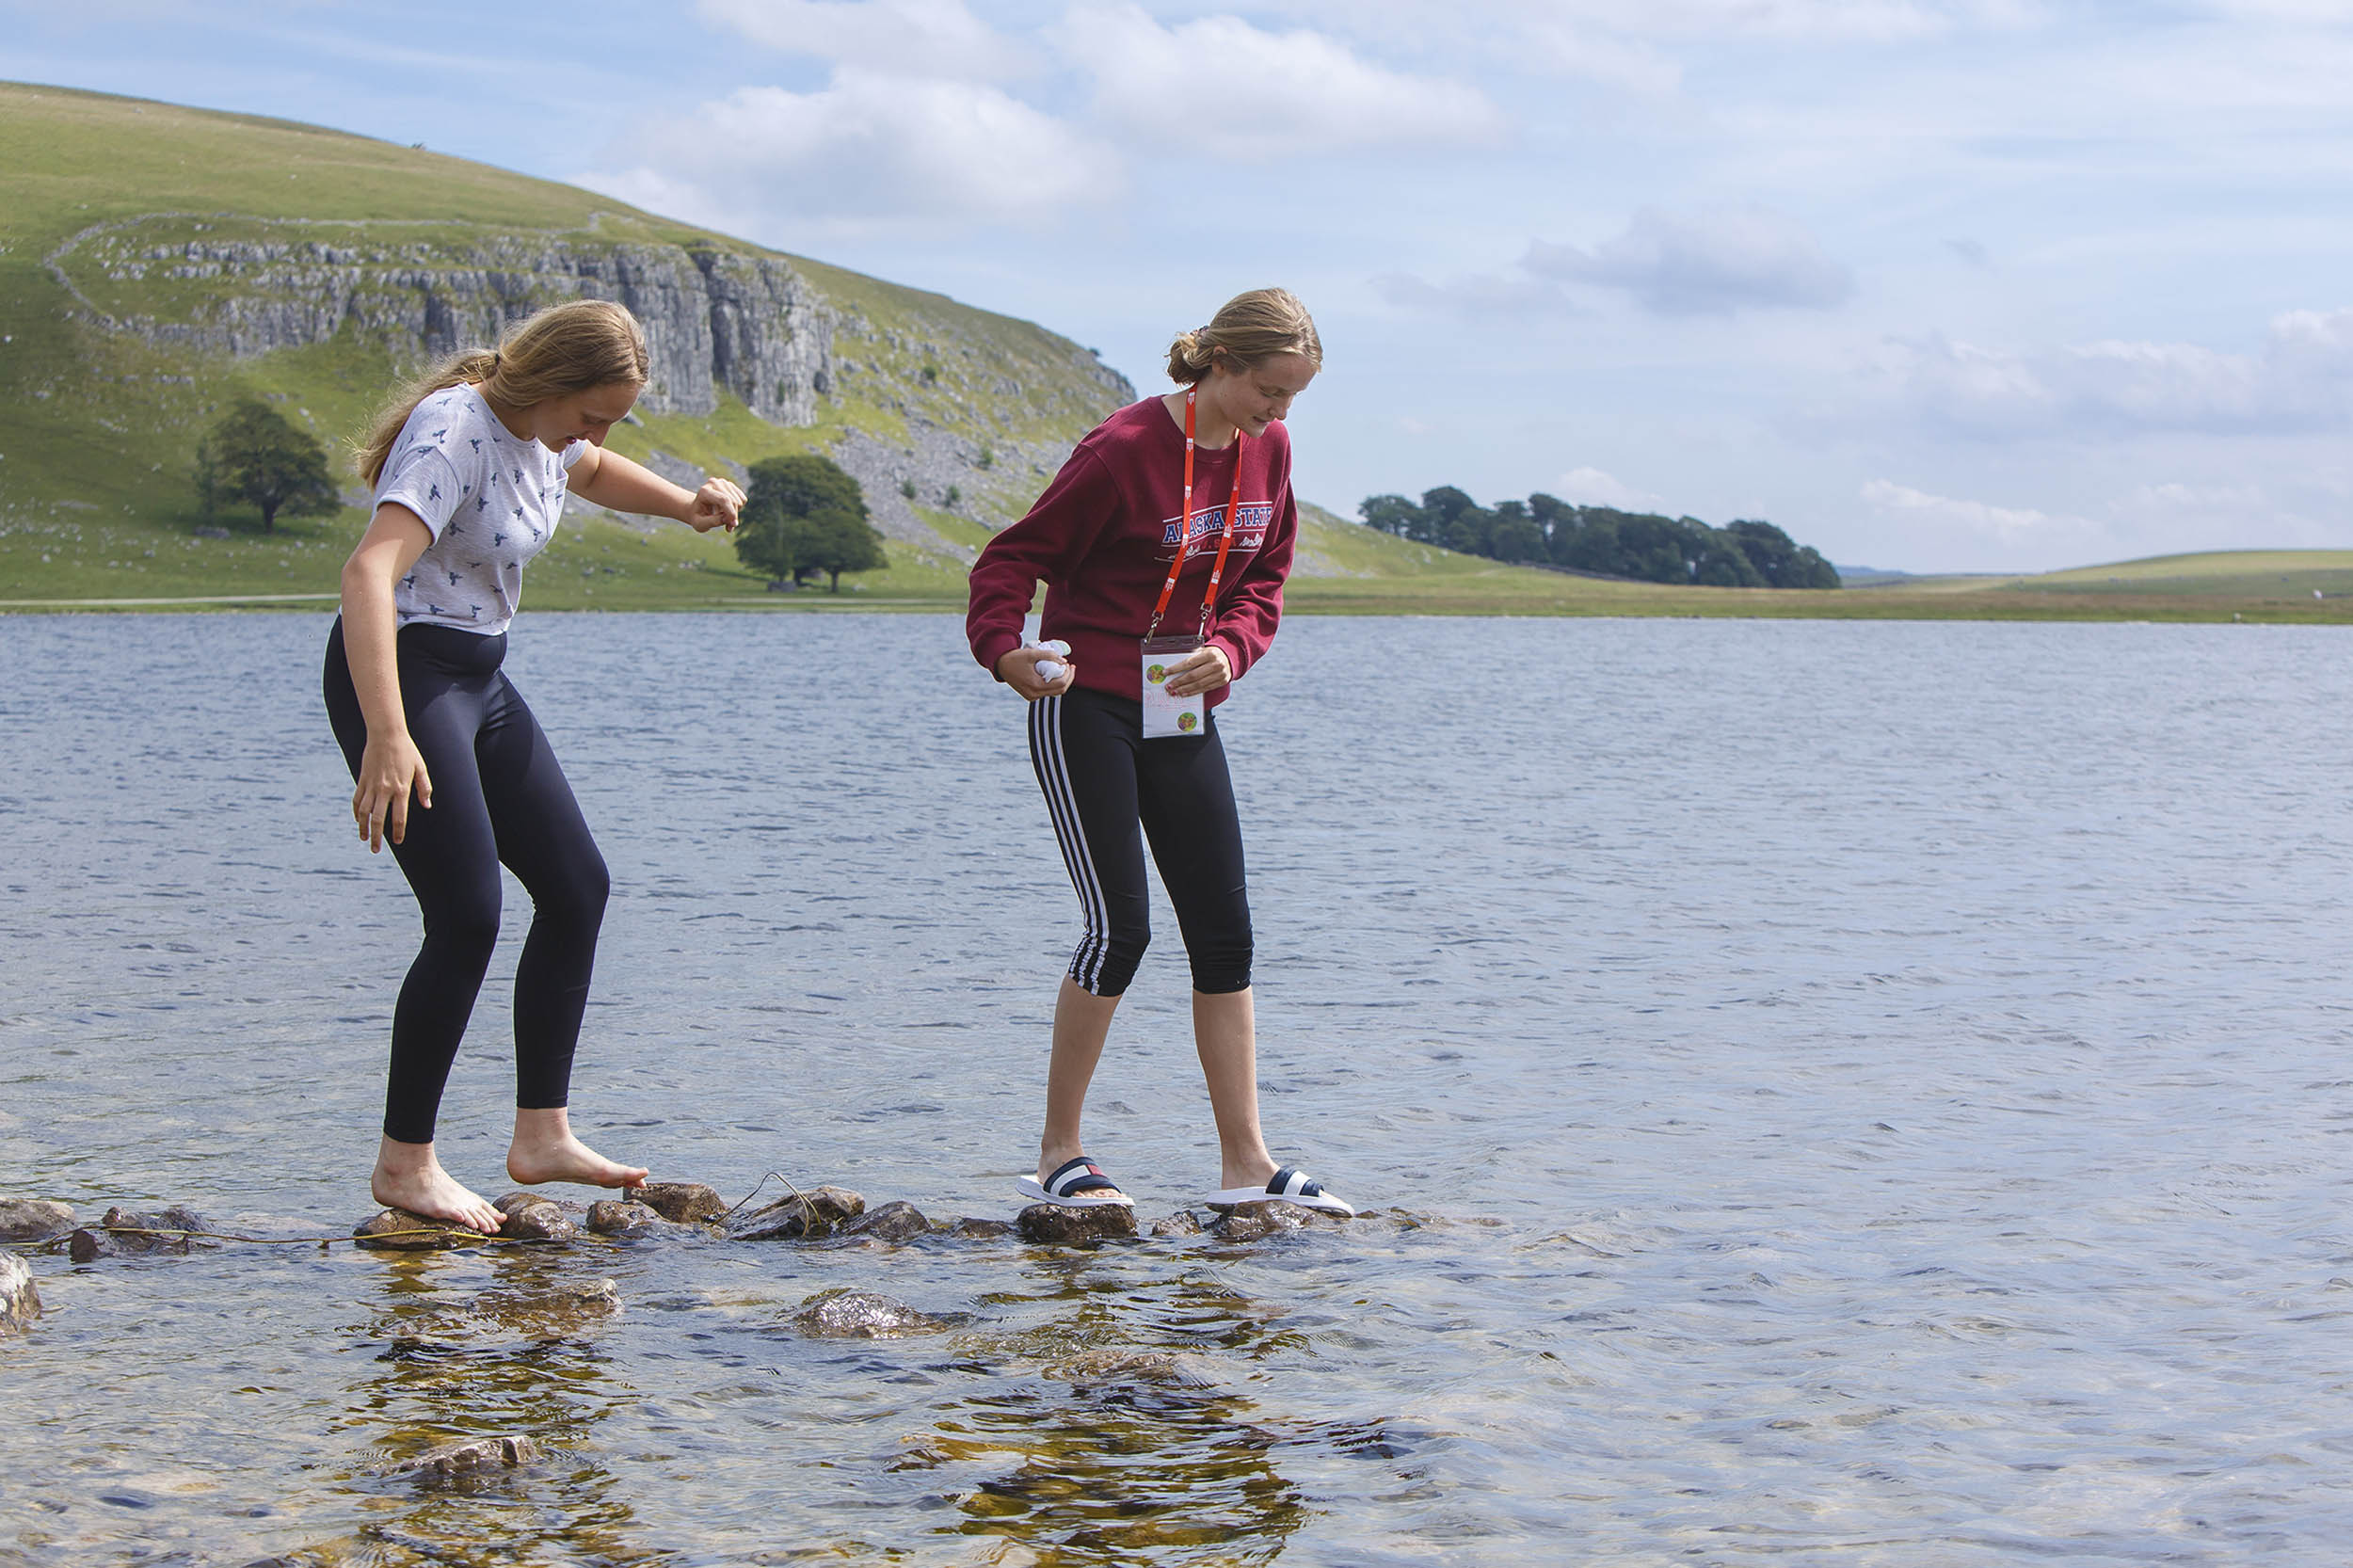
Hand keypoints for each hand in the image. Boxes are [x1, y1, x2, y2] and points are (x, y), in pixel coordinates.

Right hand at [353, 732, 431, 852]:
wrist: (386, 735)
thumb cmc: (407, 751)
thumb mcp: (420, 768)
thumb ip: (424, 788)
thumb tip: (427, 805)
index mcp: (401, 789)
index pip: (399, 817)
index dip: (398, 832)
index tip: (397, 841)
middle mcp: (385, 790)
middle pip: (378, 819)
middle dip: (376, 837)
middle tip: (376, 850)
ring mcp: (371, 785)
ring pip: (363, 812)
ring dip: (363, 827)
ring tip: (364, 839)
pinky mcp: (362, 780)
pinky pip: (356, 799)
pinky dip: (356, 812)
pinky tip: (358, 820)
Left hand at [684, 477, 744, 532]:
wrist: (698, 509)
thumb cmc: (698, 517)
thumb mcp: (701, 524)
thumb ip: (713, 522)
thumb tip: (730, 520)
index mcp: (704, 491)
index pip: (724, 500)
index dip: (731, 513)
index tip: (732, 525)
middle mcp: (714, 483)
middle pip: (733, 502)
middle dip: (732, 517)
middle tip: (726, 526)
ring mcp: (724, 483)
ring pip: (739, 502)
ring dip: (734, 514)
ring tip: (723, 518)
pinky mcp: (731, 486)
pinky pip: (743, 500)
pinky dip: (738, 509)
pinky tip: (727, 511)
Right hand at [996, 646, 1076, 700]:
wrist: (1000, 664)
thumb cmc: (1015, 657)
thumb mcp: (1032, 653)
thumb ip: (1049, 655)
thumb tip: (1064, 661)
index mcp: (1035, 686)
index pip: (1060, 684)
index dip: (1068, 674)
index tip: (1068, 664)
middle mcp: (1034, 695)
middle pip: (1060, 690)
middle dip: (1068, 678)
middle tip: (1069, 666)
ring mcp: (1032, 697)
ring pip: (1054, 692)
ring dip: (1061, 681)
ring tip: (1063, 669)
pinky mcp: (1030, 696)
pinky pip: (1046, 692)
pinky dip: (1053, 684)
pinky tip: (1055, 674)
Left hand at [1161, 644, 1231, 698]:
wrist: (1231, 657)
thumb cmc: (1212, 653)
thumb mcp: (1204, 650)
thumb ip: (1192, 656)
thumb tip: (1175, 665)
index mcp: (1209, 654)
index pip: (1189, 663)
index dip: (1176, 668)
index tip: (1165, 672)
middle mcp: (1215, 664)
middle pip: (1193, 676)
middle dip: (1178, 682)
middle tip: (1168, 686)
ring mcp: (1219, 674)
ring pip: (1198, 684)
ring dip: (1184, 689)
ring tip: (1174, 691)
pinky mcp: (1221, 682)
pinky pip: (1204, 689)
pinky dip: (1193, 692)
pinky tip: (1184, 693)